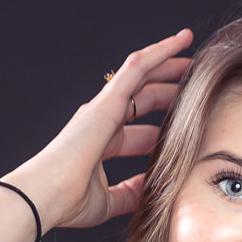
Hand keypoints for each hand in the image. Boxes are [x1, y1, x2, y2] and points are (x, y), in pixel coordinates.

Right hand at [1, 28, 193, 233]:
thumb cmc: (68, 200)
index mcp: (102, 142)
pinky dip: (159, 52)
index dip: (162, 126)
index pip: (138, 130)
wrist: (46, 195)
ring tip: (191, 50)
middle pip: (143, 98)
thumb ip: (131, 193)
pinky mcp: (106, 100)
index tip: (186, 124)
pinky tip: (180, 41)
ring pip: (142, 74)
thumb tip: (151, 191)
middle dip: (169, 89)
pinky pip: (137, 67)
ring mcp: (103, 107)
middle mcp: (102, 119)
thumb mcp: (111, 200)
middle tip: (195, 81)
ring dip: (167, 62)